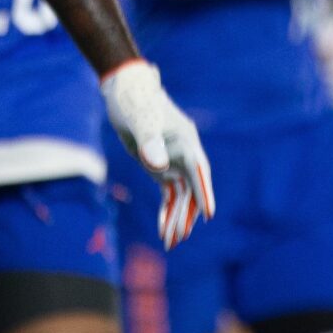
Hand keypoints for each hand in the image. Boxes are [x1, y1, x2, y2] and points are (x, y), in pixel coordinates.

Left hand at [102, 58, 214, 247]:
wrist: (124, 90)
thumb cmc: (134, 100)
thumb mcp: (138, 119)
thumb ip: (149, 140)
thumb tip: (158, 166)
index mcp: (185, 140)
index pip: (198, 170)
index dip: (204, 192)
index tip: (208, 214)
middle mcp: (184, 153)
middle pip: (191, 188)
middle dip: (186, 215)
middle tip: (178, 239)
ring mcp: (173, 161)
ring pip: (181, 195)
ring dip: (177, 218)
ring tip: (170, 243)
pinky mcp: (161, 166)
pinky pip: (169, 193)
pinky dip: (167, 211)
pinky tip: (162, 230)